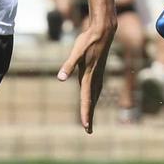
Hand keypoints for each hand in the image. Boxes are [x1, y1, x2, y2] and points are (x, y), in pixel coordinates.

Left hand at [57, 16, 114, 133]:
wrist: (103, 32)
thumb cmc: (88, 41)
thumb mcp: (75, 52)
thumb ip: (68, 66)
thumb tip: (60, 78)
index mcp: (88, 76)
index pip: (86, 99)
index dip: (86, 113)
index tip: (86, 126)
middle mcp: (94, 78)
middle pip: (92, 101)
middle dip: (89, 116)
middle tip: (89, 131)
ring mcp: (97, 75)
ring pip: (95, 96)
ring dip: (92, 108)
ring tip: (89, 120)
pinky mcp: (98, 71)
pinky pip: (96, 89)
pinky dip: (94, 97)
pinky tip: (93, 98)